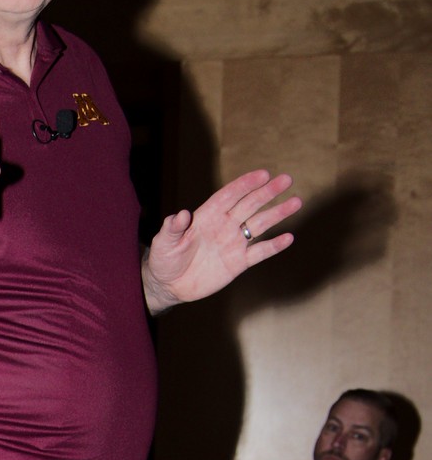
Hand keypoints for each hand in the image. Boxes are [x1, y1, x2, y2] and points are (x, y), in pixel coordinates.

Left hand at [142, 169, 300, 313]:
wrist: (170, 285)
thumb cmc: (164, 259)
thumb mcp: (163, 242)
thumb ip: (172, 228)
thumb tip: (180, 214)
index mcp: (207, 215)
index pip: (229, 195)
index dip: (245, 184)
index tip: (263, 174)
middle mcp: (224, 225)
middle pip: (250, 205)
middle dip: (267, 192)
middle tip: (286, 179)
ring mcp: (233, 243)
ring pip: (259, 224)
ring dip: (277, 214)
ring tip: (296, 202)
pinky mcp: (238, 262)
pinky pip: (259, 253)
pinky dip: (273, 246)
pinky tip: (288, 238)